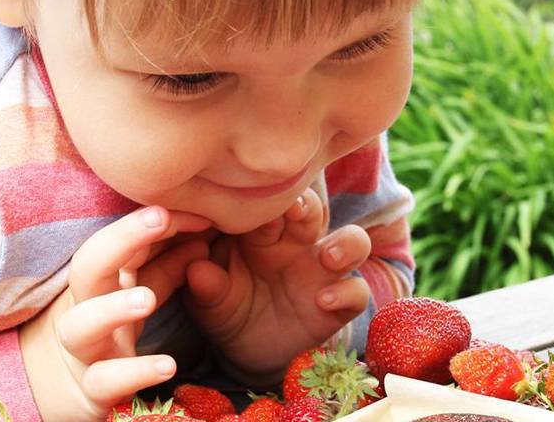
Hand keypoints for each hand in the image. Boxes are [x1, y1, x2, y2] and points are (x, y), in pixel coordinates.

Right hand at [18, 206, 210, 421]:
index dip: (152, 223)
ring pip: (81, 327)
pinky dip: (133, 373)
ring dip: (111, 309)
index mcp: (100, 281)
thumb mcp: (136, 295)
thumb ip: (166, 267)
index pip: (121, 242)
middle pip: (88, 267)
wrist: (61, 391)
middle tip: (161, 217)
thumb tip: (202, 235)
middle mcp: (86, 309)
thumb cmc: (107, 332)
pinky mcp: (92, 391)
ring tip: (145, 299)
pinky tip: (166, 365)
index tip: (196, 209)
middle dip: (121, 238)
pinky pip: (105, 382)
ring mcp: (85, 351)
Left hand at [183, 188, 371, 381]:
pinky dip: (346, 293)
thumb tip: (197, 268)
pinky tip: (323, 302)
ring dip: (346, 244)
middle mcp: (298, 244)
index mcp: (263, 232)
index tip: (253, 201)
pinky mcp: (339, 304)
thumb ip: (206, 285)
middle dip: (308, 206)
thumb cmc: (226, 307)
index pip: (271, 203)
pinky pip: (356, 291)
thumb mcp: (209, 300)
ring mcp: (322, 272)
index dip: (266, 200)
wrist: (246, 352)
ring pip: (353, 242)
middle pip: (314, 210)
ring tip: (329, 258)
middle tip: (297, 210)